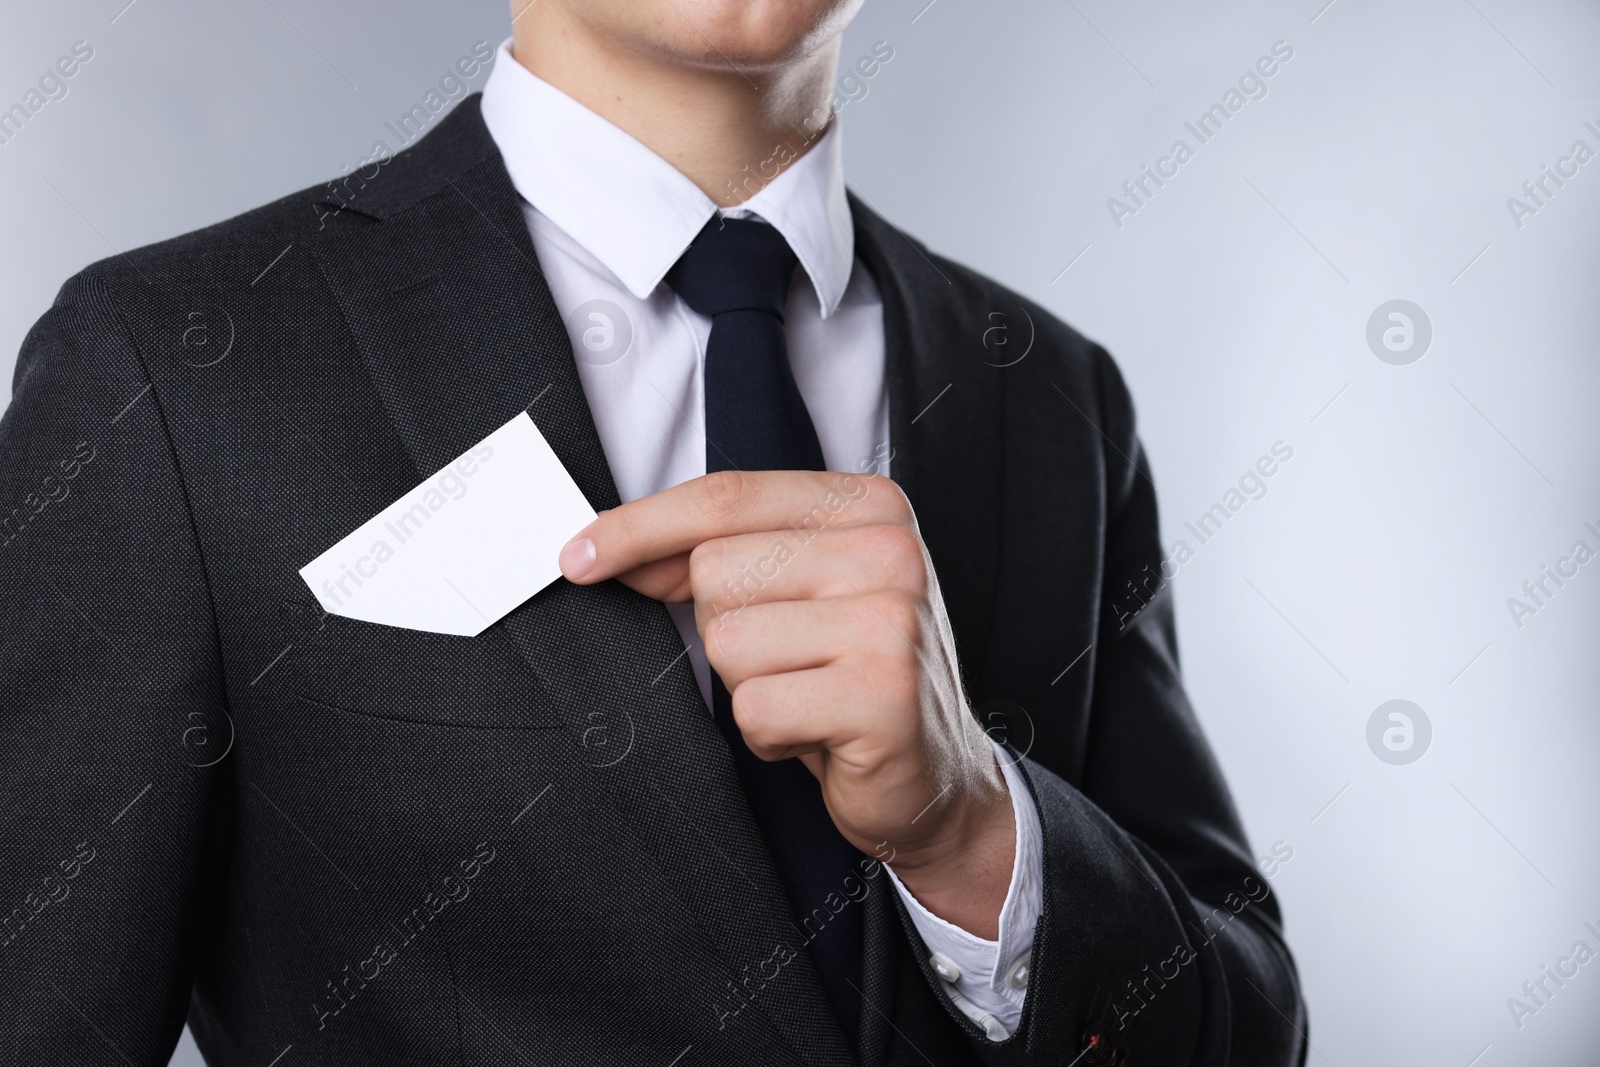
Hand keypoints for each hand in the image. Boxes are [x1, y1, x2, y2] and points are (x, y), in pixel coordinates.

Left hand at [558, 470, 1015, 937]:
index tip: (577, 557)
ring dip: (750, 689)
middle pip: (717, 571)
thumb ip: (720, 558)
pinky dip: (770, 737)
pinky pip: (756, 708)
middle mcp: (890, 549)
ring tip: (810, 698)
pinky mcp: (884, 692)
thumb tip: (607, 551)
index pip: (726, 498)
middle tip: (793, 663)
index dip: (639, 527)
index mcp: (870, 505)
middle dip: (728, 633)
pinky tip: (820, 735)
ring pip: (728, 643)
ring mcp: (893, 618)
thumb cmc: (854, 679)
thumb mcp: (797, 594)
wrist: (939, 781)